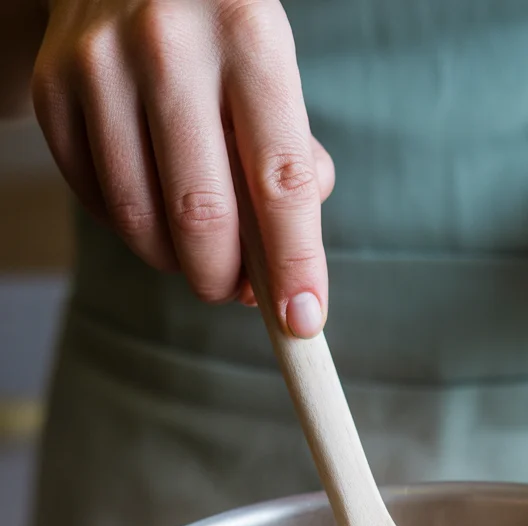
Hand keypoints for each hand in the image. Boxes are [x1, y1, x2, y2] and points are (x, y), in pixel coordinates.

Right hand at [31, 0, 334, 335]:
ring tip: (198, 256)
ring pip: (139, 217)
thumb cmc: (219, 32)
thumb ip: (293, 158)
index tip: (302, 320)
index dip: (295, 263)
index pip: (280, 179)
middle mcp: (169, 44)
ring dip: (175, 263)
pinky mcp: (53, 87)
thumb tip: (286, 263)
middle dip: (223, 278)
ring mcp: (100, 64)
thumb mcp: (273, 69)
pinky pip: (96, 200)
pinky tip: (154, 214)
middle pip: (200, 213)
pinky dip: (132, 230)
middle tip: (236, 291)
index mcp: (248, 35)